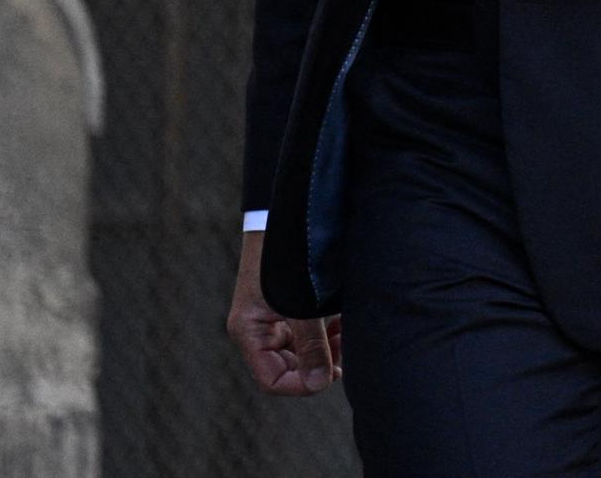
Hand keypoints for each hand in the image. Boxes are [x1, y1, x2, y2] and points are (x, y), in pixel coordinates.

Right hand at [226, 230, 340, 395]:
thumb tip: (321, 383)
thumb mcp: (301, 305)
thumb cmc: (289, 257)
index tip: (333, 373)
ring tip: (349, 334)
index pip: (273, 379)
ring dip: (328, 347)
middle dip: (319, 363)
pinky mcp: (291, 306)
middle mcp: (260, 329)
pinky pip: (309, 331)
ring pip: (303, 350)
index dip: (302, 384)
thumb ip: (312, 344)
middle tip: (348, 352)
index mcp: (251, 332)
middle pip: (290, 367)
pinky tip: (345, 321)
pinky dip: (329, 331)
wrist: (291, 216)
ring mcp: (275, 318)